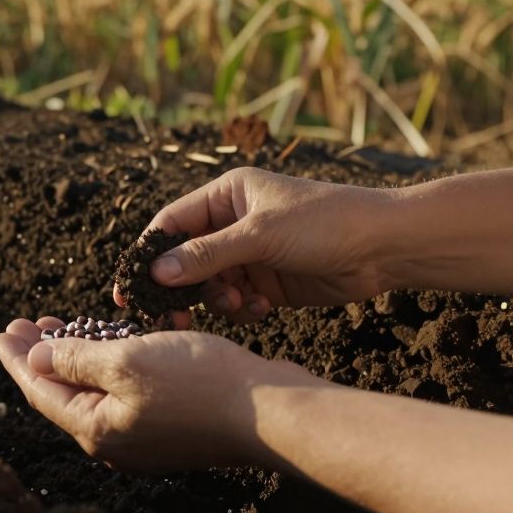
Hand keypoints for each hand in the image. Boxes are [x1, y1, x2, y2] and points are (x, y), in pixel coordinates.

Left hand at [0, 316, 314, 471]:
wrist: (272, 410)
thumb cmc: (201, 383)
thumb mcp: (127, 361)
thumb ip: (75, 360)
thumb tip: (35, 361)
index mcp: (97, 429)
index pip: (40, 391)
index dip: (18, 359)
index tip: (0, 332)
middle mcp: (116, 440)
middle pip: (64, 392)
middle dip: (43, 354)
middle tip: (26, 322)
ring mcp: (145, 434)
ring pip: (96, 390)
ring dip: (77, 355)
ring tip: (62, 325)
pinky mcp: (172, 423)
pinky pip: (126, 391)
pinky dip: (111, 363)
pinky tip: (113, 339)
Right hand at [114, 167, 392, 325]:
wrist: (385, 247)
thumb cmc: (324, 222)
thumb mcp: (260, 235)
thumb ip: (206, 255)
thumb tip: (156, 272)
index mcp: (226, 195)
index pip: (172, 224)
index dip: (148, 254)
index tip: (128, 287)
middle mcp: (233, 222)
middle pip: (186, 259)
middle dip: (180, 287)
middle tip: (170, 317)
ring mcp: (251, 254)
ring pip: (210, 284)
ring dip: (216, 300)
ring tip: (235, 305)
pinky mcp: (269, 282)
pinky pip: (237, 300)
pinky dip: (241, 309)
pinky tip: (261, 309)